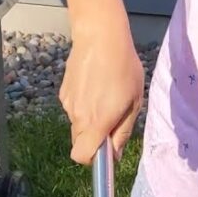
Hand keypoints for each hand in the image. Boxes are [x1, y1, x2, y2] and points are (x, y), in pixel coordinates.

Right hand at [59, 16, 144, 163]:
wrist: (100, 37)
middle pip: (80, 142)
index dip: (93, 160)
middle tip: (111, 118)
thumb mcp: (134, 102)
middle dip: (94, 139)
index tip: (105, 152)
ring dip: (89, 120)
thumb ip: (123, 131)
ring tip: (105, 95)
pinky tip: (94, 85)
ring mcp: (68, 104)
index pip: (82, 156)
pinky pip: (74, 109)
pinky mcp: (64, 92)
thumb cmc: (123, 68)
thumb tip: (115, 154)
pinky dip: (83, 105)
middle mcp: (78, 116)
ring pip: (77, 125)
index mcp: (96, 122)